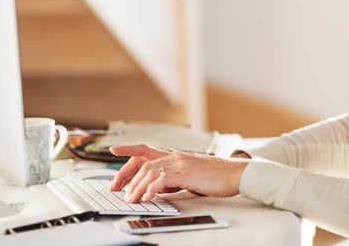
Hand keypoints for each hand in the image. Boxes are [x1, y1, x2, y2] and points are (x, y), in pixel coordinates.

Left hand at [109, 144, 249, 202]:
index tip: (113, 150)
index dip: (128, 148)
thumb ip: (173, 178)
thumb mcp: (189, 175)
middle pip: (142, 163)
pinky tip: (147, 197)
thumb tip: (158, 187)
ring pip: (149, 172)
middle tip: (118, 191)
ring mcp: (180, 163)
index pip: (146, 148)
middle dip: (126, 177)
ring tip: (131, 199)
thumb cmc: (216, 176)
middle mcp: (175, 156)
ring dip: (136, 187)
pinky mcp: (187, 174)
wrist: (235, 173)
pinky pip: (163, 179)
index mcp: (175, 155)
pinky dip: (152, 188)